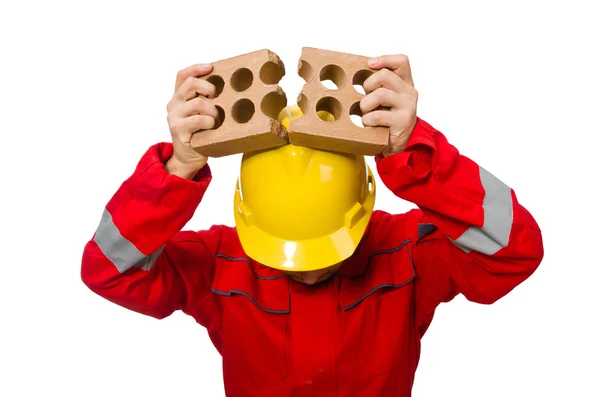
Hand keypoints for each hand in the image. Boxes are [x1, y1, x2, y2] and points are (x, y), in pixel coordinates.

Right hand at [165, 63, 218, 177]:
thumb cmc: (200, 135)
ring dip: (213, 110)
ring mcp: (174, 117)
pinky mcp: (178, 129)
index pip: (183, 75)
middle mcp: (173, 104)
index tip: (212, 67)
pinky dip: (210, 122)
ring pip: (197, 102)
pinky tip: (212, 127)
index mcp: (178, 98)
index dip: (197, 68)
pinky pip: (198, 120)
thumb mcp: (202, 114)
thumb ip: (206, 101)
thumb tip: (228, 87)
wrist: (188, 158)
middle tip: (217, 97)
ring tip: (216, 118)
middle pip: (190, 83)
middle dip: (209, 87)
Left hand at [360, 54, 417, 156]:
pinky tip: (368, 124)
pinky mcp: (403, 121)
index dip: (384, 59)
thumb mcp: (384, 100)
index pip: (402, 61)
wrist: (399, 146)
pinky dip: (367, 120)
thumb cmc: (387, 121)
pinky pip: (377, 115)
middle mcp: (409, 92)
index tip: (369, 65)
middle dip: (368, 85)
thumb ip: (378, 86)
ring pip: (380, 94)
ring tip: (365, 113)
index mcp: (405, 83)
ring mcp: (408, 106)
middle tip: (364, 97)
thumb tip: (355, 75)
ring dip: (365, 104)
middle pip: (385, 75)